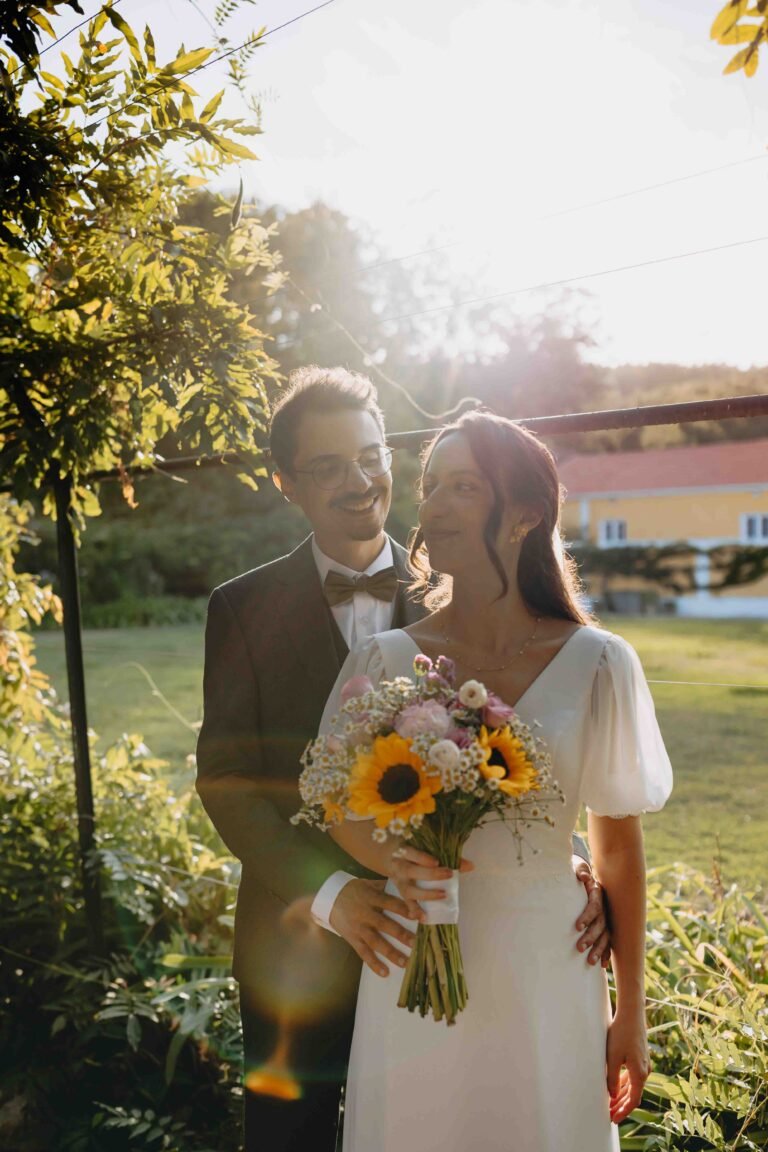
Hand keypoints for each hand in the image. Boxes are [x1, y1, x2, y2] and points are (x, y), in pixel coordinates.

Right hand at [329, 878, 416, 978]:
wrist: (329, 898)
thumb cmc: (353, 890)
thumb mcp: (368, 884)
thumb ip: (384, 887)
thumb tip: (405, 887)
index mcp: (372, 898)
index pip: (391, 903)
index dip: (405, 909)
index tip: (419, 917)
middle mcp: (366, 913)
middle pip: (385, 924)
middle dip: (400, 934)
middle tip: (416, 943)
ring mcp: (359, 928)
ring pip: (376, 942)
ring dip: (391, 953)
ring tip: (405, 962)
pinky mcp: (352, 939)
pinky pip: (363, 952)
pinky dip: (373, 963)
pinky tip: (384, 973)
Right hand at [389, 845, 474, 920]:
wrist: (388, 855)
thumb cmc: (412, 851)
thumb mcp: (423, 848)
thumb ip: (446, 856)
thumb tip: (471, 866)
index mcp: (404, 851)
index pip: (411, 853)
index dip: (423, 858)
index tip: (436, 861)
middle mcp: (399, 866)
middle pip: (412, 871)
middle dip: (430, 874)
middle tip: (448, 874)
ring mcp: (399, 881)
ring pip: (409, 890)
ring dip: (426, 894)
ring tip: (443, 895)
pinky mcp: (401, 893)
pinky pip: (407, 903)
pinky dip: (415, 911)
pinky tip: (423, 918)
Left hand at [572, 856, 610, 967]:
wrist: (582, 873)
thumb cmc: (576, 870)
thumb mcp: (577, 866)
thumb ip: (580, 870)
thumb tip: (583, 876)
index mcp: (597, 893)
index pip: (595, 907)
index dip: (587, 917)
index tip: (577, 927)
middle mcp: (604, 906)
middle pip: (600, 924)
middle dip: (591, 937)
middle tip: (579, 947)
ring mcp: (606, 917)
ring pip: (605, 935)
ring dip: (599, 949)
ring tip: (590, 961)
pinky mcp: (604, 925)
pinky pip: (608, 941)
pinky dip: (605, 952)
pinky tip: (602, 964)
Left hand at [606, 1008, 649, 1123]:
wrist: (631, 1013)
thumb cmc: (621, 1033)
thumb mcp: (612, 1057)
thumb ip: (612, 1079)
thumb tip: (612, 1096)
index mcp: (639, 1074)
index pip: (633, 1100)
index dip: (623, 1111)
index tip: (613, 1119)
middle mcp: (644, 1071)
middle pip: (633, 1095)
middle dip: (621, 1106)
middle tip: (609, 1115)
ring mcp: (642, 1064)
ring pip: (632, 1086)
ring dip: (621, 1096)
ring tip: (610, 1104)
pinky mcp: (639, 1057)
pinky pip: (631, 1076)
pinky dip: (624, 1084)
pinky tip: (615, 1088)